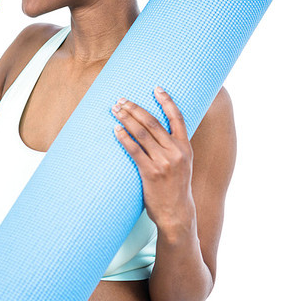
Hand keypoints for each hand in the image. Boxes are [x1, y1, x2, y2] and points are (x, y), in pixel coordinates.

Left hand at [111, 86, 195, 232]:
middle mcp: (176, 152)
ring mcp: (163, 162)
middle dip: (135, 108)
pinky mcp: (150, 173)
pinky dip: (124, 138)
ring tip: (116, 110)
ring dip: (126, 119)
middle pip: (153, 122)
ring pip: (142, 133)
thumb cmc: (176, 187)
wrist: (177, 213)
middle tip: (122, 100)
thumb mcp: (183, 164)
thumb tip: (156, 131)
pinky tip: (116, 130)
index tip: (156, 88)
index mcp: (185, 147)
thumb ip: (174, 147)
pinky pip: (134, 150)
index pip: (177, 117)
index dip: (167, 101)